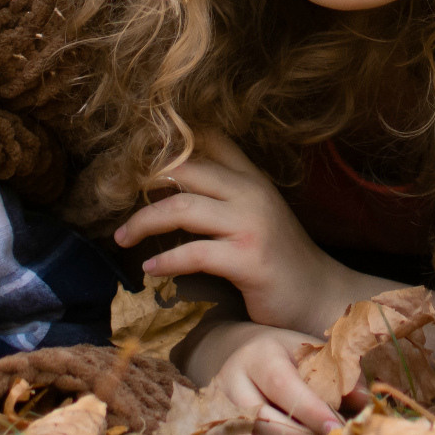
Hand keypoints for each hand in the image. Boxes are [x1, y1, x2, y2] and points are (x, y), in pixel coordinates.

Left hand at [115, 130, 379, 333]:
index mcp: (250, 177)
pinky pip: (193, 254)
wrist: (319, 295)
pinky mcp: (248, 258)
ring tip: (122, 238)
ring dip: (143, 222)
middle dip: (143, 182)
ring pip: (182, 209)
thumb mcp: (254, 213)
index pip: (209, 139)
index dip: (169, 139)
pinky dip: (165, 262)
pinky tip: (150, 270)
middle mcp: (251, 192)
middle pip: (184, 170)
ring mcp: (251, 224)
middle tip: (115, 199)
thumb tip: (169, 181)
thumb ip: (222, 193)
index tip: (133, 150)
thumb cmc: (278, 258)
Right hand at [181, 321, 354, 434]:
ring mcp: (223, 411)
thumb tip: (365, 404)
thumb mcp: (311, 352)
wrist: (241, 357)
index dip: (311, 409)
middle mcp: (233, 383)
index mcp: (259, 356)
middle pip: (266, 421)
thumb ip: (339, 374)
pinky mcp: (224, 432)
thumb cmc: (286, 355)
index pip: (283, 386)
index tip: (337, 428)